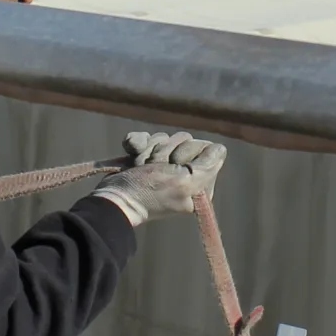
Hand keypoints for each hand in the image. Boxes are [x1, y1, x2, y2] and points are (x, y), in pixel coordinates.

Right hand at [91, 128, 226, 225]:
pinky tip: (132, 155)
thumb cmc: (148, 192)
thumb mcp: (184, 183)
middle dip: (166, 151)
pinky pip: (148, 137)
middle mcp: (185, 173)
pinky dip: (138, 144)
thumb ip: (207, 167)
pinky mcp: (147, 158)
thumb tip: (220, 149)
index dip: (188, 153)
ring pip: (165, 138)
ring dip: (151, 150)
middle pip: (184, 140)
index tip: (176, 166)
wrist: (114, 198)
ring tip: (142, 168)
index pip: (205, 148)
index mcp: (200, 182)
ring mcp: (165, 165)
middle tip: (156, 170)